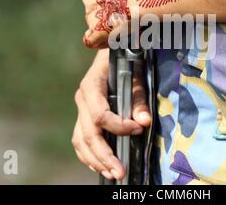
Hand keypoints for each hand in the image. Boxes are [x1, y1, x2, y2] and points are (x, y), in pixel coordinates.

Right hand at [72, 49, 150, 179]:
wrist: (111, 51)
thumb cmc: (125, 61)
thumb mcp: (135, 74)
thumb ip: (139, 98)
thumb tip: (145, 122)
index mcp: (91, 86)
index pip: (100, 115)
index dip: (118, 126)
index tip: (138, 129)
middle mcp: (82, 100)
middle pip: (88, 134)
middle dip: (104, 155)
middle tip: (121, 172)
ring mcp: (81, 110)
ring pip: (81, 141)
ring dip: (96, 160)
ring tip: (113, 174)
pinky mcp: (83, 118)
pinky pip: (80, 141)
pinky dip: (89, 156)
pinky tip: (101, 167)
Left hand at [81, 0, 148, 48]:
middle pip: (94, 5)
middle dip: (107, 10)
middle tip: (125, 14)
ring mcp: (90, 12)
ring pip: (95, 22)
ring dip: (107, 25)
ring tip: (126, 26)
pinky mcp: (95, 29)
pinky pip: (92, 39)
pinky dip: (100, 41)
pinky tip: (112, 39)